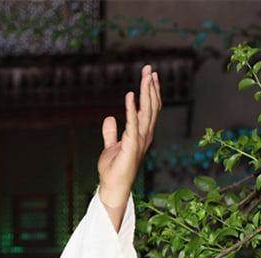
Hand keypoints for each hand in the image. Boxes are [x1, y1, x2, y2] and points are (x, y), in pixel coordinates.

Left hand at [97, 64, 161, 214]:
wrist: (112, 187)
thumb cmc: (113, 169)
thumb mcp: (110, 146)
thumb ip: (111, 132)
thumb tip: (109, 117)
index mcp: (141, 134)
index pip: (150, 109)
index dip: (151, 92)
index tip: (150, 75)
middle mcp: (144, 135)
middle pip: (151, 106)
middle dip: (150, 86)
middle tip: (149, 68)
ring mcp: (140, 140)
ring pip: (146, 111)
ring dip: (146, 93)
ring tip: (146, 76)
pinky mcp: (130, 146)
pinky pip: (132, 124)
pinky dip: (131, 109)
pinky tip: (130, 95)